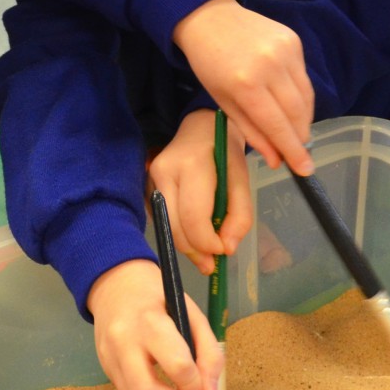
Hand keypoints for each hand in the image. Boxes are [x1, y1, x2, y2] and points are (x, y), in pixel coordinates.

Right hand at [87, 260, 223, 389]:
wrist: (115, 284)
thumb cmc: (160, 297)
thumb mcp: (192, 313)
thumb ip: (208, 352)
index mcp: (151, 321)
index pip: (175, 362)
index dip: (192, 384)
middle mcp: (125, 340)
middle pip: (145, 389)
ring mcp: (110, 356)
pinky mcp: (105, 367)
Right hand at [148, 109, 254, 275]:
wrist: (199, 127)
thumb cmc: (224, 152)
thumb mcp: (241, 179)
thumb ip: (240, 215)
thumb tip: (227, 249)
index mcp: (192, 165)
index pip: (193, 217)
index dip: (207, 242)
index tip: (223, 251)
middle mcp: (164, 172)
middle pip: (175, 228)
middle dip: (196, 251)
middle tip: (213, 263)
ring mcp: (151, 179)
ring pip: (166, 228)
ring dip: (187, 247)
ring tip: (206, 253)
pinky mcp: (147, 187)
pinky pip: (163, 221)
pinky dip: (179, 234)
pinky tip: (194, 233)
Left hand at [171, 0, 313, 175]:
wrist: (210, 18)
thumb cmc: (209, 65)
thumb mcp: (223, 102)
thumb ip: (252, 132)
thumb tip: (277, 160)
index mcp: (245, 84)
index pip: (277, 125)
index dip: (294, 150)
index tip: (306, 169)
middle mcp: (270, 66)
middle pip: (297, 112)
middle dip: (301, 137)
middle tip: (300, 153)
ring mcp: (285, 50)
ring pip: (306, 96)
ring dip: (304, 119)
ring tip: (297, 132)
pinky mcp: (294, 40)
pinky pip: (304, 78)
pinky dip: (301, 96)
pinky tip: (291, 104)